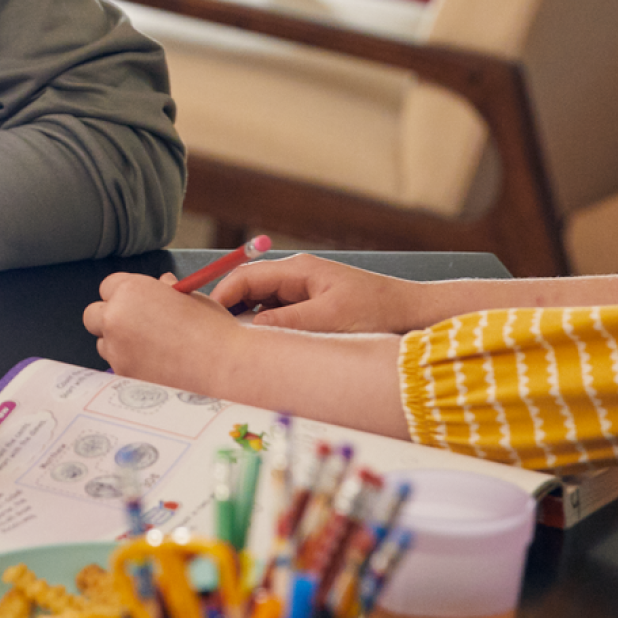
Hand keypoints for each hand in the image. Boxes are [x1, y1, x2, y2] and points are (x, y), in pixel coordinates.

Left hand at [82, 270, 240, 389]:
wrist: (225, 369)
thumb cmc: (213, 330)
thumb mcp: (192, 299)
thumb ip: (168, 289)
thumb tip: (163, 282)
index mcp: (132, 291)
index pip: (108, 286)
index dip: (123, 295)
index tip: (138, 304)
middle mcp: (116, 318)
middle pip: (93, 315)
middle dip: (110, 319)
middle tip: (136, 327)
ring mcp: (115, 350)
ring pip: (103, 344)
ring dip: (118, 345)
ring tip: (153, 350)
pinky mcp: (122, 376)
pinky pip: (117, 367)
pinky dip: (130, 366)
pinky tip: (156, 367)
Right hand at [210, 254, 427, 332]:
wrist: (412, 313)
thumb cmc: (376, 311)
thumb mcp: (328, 319)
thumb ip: (286, 322)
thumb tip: (250, 327)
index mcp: (298, 270)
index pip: (245, 277)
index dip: (220, 296)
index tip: (205, 319)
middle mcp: (297, 276)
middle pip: (248, 289)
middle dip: (230, 311)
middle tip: (216, 337)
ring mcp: (303, 291)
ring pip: (261, 305)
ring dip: (250, 322)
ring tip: (239, 346)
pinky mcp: (311, 306)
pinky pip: (278, 315)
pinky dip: (268, 329)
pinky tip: (267, 348)